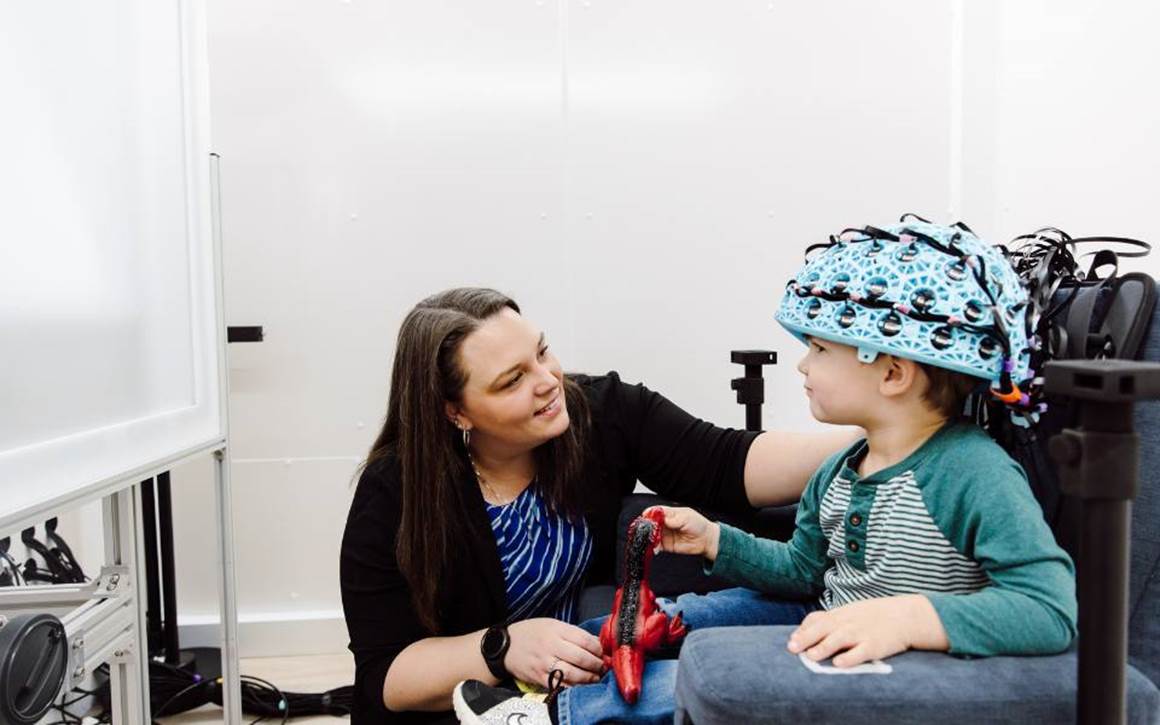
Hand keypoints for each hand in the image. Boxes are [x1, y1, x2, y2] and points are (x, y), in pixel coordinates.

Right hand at [505, 618, 603, 686]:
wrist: (505, 646)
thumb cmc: (531, 633)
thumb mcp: (552, 624)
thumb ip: (573, 633)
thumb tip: (596, 643)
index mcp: (556, 630)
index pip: (584, 640)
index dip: (598, 648)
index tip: (603, 652)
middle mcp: (551, 647)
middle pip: (581, 658)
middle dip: (596, 664)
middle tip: (602, 666)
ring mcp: (545, 664)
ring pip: (573, 674)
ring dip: (589, 678)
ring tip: (595, 677)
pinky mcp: (540, 678)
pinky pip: (561, 685)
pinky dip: (574, 687)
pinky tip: (581, 685)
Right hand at [646, 506, 720, 560]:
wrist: (706, 540)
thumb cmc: (699, 525)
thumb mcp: (686, 517)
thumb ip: (673, 519)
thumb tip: (660, 519)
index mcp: (670, 514)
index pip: (656, 511)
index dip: (650, 513)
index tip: (646, 516)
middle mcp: (666, 524)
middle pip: (652, 523)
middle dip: (647, 525)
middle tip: (647, 528)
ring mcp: (665, 534)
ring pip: (652, 534)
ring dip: (649, 537)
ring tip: (649, 538)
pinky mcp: (667, 545)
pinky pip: (656, 546)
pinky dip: (653, 546)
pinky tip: (654, 546)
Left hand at [786, 595, 948, 666]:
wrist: (906, 616)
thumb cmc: (876, 616)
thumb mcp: (852, 611)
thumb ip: (832, 619)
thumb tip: (809, 628)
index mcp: (842, 614)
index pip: (818, 619)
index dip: (803, 630)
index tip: (791, 639)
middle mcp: (849, 622)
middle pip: (823, 628)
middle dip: (806, 638)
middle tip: (792, 648)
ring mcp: (862, 633)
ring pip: (839, 639)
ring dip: (823, 647)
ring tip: (810, 656)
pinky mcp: (875, 646)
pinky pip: (860, 652)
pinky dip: (849, 658)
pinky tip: (839, 664)